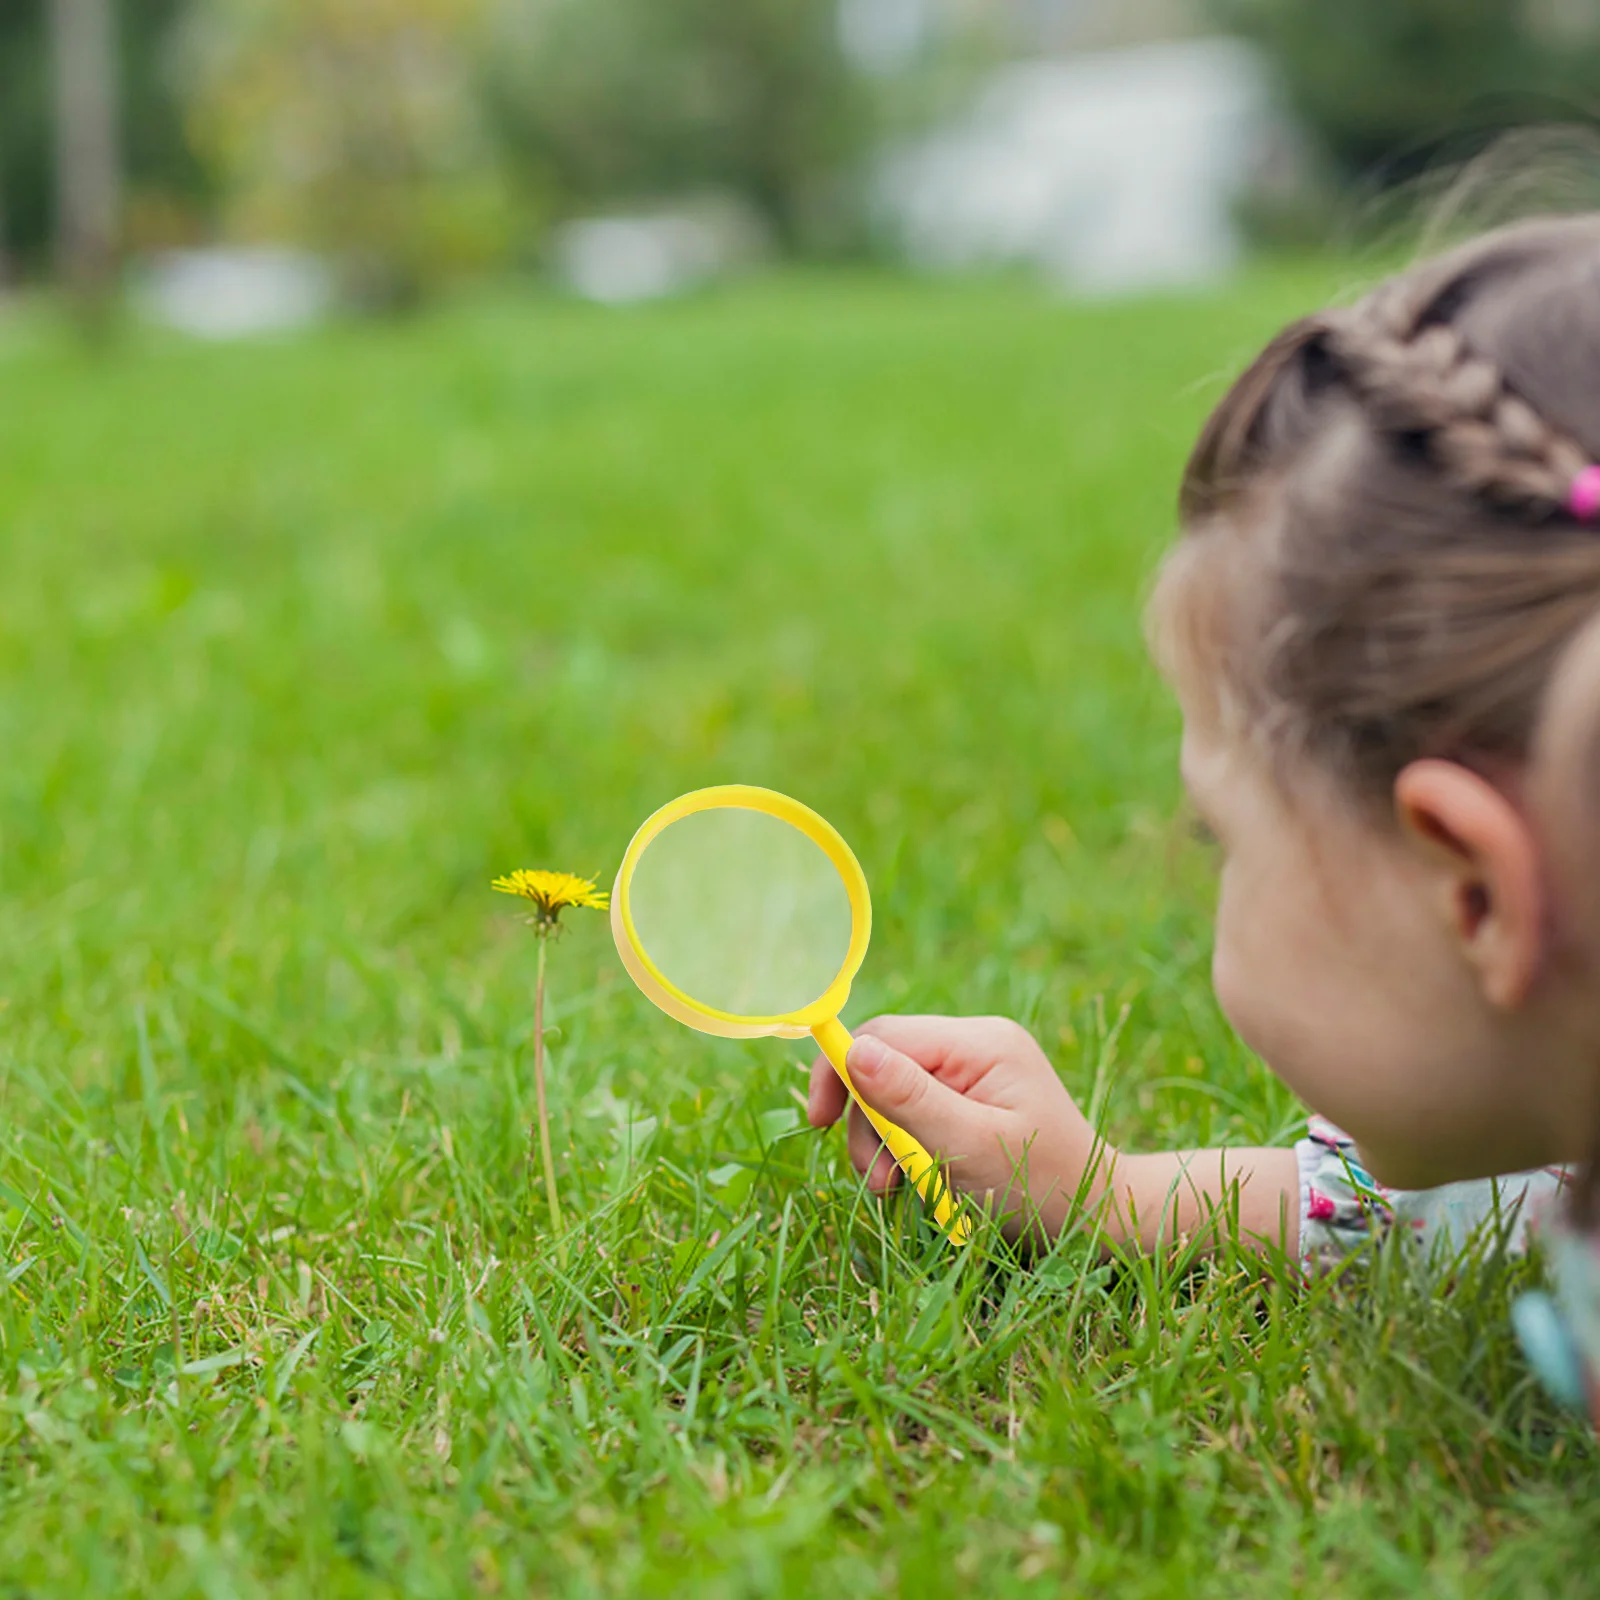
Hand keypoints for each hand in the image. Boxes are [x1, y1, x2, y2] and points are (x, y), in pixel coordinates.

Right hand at [806, 1014, 1104, 1238]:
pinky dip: (909, 1147)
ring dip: (886, 1144)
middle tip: (881, 1183)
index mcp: (980, 1042)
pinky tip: (922, 1180)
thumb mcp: (970, 1146)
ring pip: (895, 1092)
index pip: (885, 1035)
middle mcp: (977, 1043)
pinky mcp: (974, 1096)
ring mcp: (977, 1069)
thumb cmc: (1042, 1185)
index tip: (818, 1123)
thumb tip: (852, 1051)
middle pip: (885, 1064)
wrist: (1102, 1218)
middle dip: (869, 1123)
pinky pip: (918, 1109)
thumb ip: (910, 1099)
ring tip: (902, 1191)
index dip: (843, 1073)